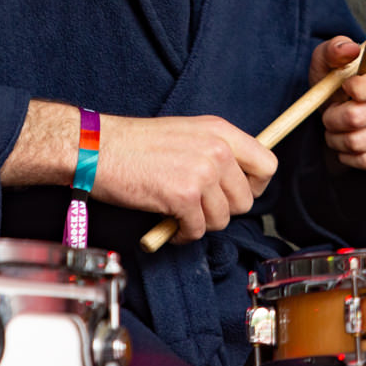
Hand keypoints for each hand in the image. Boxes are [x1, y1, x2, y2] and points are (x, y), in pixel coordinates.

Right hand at [91, 113, 277, 243]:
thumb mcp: (188, 133)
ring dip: (201, 223)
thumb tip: (235, 182)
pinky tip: (169, 223)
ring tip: (179, 213)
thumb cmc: (136, 143)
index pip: (268, 165)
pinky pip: (198, 230)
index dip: (254, 187)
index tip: (234, 193)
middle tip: (198, 207)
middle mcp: (217, 149)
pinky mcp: (183, 196)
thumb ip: (216, 151)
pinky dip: (183, 234)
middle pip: (246, 200)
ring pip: (223, 219)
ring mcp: (202, 172)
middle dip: (222, 211)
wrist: (97, 148)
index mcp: (221, 131)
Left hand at [309, 36, 365, 170]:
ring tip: (335, 129)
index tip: (343, 87)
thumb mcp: (329, 61)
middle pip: (360, 116)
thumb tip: (349, 49)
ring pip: (359, 141)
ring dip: (337, 139)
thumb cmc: (339, 82)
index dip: (356, 88)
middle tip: (329, 114)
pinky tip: (346, 146)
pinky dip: (349, 156)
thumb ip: (334, 50)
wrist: (346, 111)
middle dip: (333, 118)